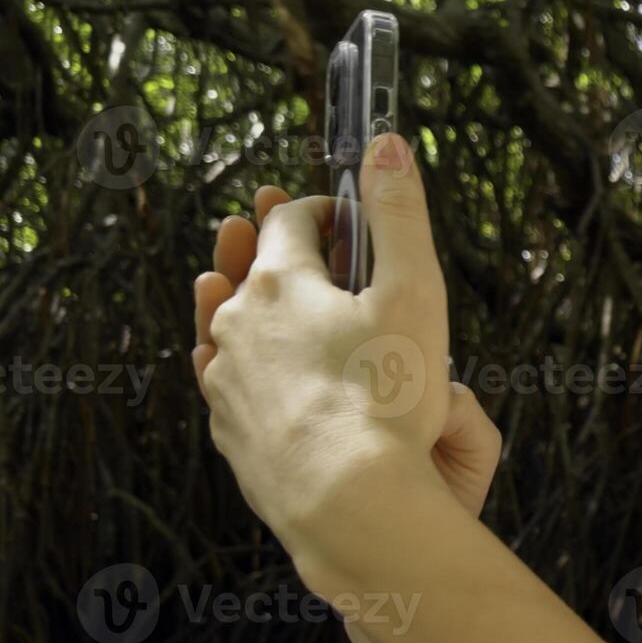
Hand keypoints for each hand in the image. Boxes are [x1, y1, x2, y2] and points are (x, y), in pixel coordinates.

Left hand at [195, 182, 502, 517]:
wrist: (347, 501)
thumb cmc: (388, 397)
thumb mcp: (415, 292)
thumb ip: (401, 214)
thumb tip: (388, 141)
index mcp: (281, 279)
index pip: (292, 222)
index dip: (326, 212)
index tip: (351, 220)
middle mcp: (238, 322)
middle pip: (259, 271)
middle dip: (295, 261)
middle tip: (326, 262)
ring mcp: (226, 380)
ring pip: (241, 330)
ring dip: (270, 317)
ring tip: (301, 320)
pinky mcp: (229, 431)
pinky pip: (238, 386)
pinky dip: (259, 373)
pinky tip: (286, 385)